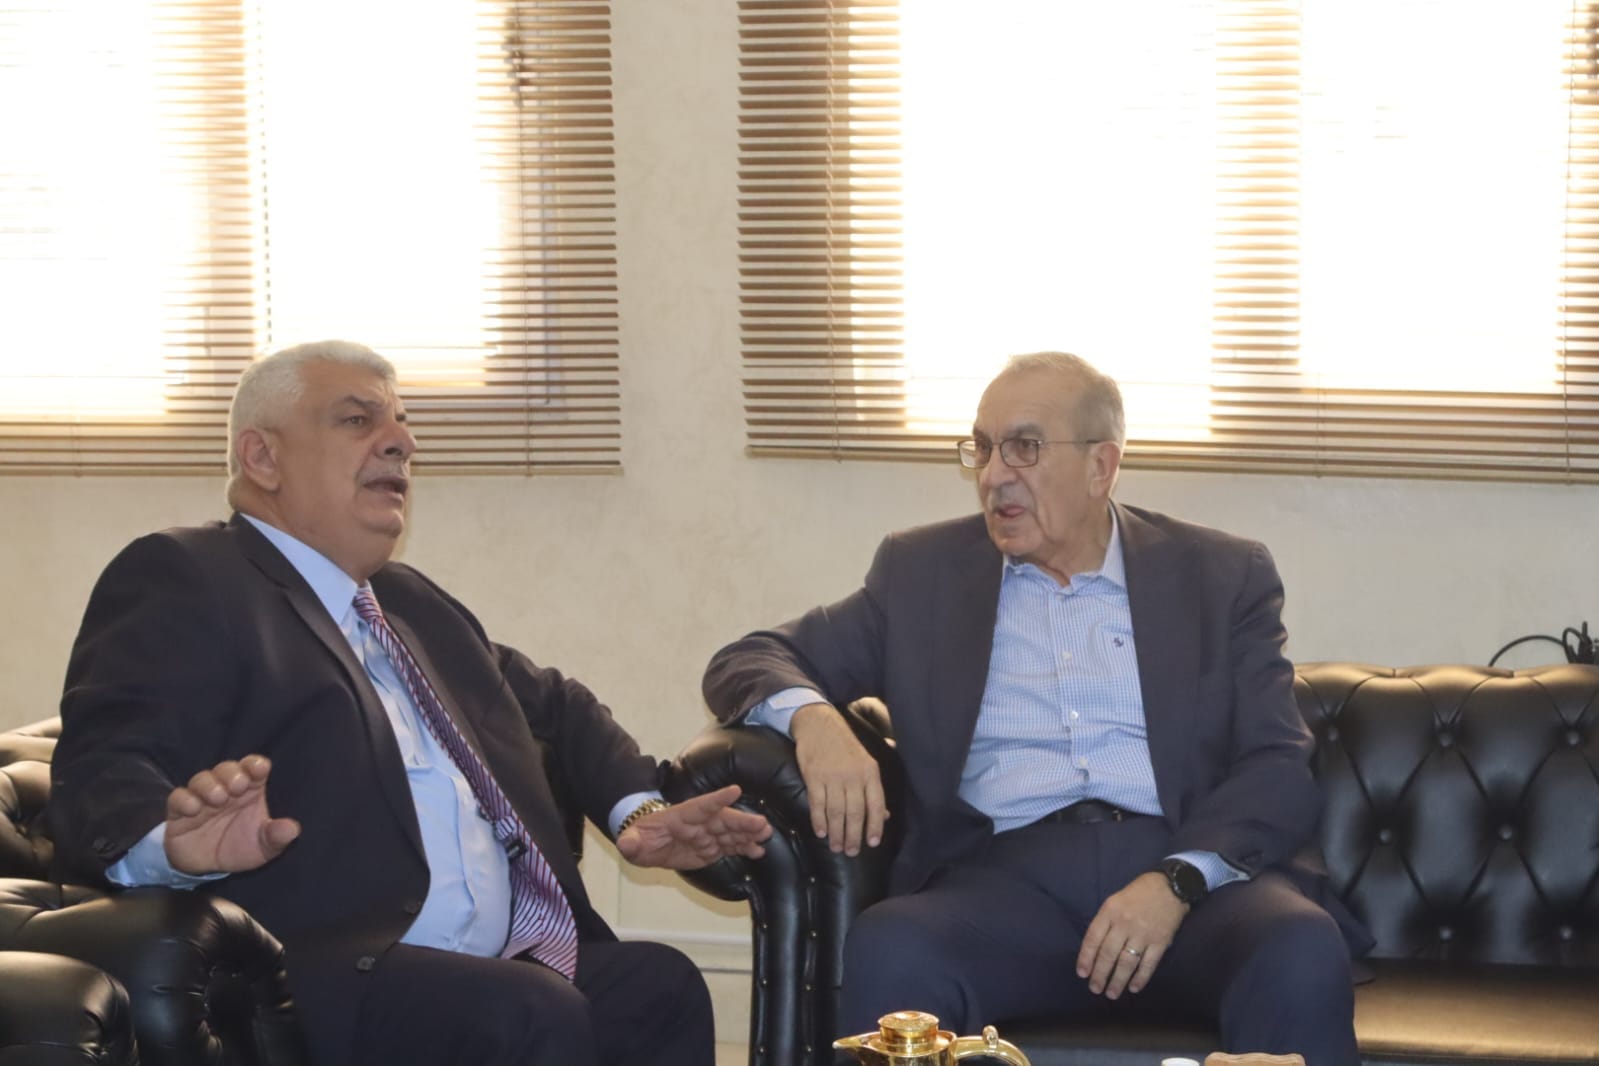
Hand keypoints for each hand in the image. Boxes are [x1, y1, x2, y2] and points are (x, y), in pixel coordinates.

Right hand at [163, 755, 301, 874]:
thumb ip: (277, 837)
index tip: (260, 770)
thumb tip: (292, 829)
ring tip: (218, 798)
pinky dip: (184, 800)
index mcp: (249, 790)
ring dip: (209, 785)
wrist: (205, 869)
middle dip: (233, 773)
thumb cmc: (239, 847)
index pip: (252, 767)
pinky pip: (177, 798)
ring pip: (202, 779)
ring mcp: (201, 798)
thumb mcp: (264, 848)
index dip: (255, 765)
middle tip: (238, 786)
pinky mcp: (179, 812)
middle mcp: (225, 789)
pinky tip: (194, 809)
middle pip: (227, 768)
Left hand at [616, 785, 771, 869]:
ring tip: (766, 834)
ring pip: (730, 833)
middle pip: (722, 820)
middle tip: (762, 824)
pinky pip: (731, 846)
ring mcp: (707, 836)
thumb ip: (631, 842)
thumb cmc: (641, 838)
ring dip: (748, 834)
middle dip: (741, 822)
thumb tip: (627, 844)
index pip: (700, 806)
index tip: (736, 791)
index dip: (717, 799)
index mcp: (680, 817)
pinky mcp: (711, 848)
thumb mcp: (632, 841)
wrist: (648, 843)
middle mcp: (698, 824)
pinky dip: (745, 847)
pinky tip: (759, 849)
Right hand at [790, 702, 887, 854]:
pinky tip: (820, 832)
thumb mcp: (866, 763)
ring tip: (836, 846)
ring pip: (836, 812)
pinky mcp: (813, 776)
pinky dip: (818, 821)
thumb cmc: (845, 746)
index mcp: (870, 772)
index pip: (876, 804)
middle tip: (851, 852)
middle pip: (855, 813)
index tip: (872, 843)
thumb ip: (874, 790)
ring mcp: (832, 776)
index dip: (875, 826)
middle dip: (853, 836)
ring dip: (836, 833)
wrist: (819, 724)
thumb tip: (884, 816)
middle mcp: (853, 776)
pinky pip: (817, 804)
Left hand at [1076, 871, 1188, 998]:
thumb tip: (1095, 948)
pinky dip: (1141, 978)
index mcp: (1110, 911)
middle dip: (1100, 974)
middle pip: (1108, 954)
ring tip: (1111, 994)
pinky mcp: (1161, 942)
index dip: (1086, 958)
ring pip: (1126, 963)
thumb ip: (1105, 921)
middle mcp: (1124, 923)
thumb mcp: (1115, 900)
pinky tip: (1134, 988)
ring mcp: (1143, 934)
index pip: (1093, 938)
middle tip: (1095, 989)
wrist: (1170, 887)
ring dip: (1118, 981)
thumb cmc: (1139, 893)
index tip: (1082, 973)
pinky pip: (1148, 964)